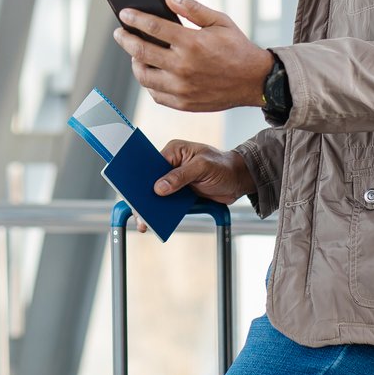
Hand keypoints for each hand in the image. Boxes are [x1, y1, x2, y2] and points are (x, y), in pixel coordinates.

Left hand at [113, 0, 274, 111]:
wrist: (255, 81)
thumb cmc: (237, 48)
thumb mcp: (220, 21)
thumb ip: (193, 8)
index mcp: (192, 43)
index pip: (153, 27)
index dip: (134, 19)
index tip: (124, 14)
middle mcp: (183, 67)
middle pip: (141, 52)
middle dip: (125, 39)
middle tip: (120, 33)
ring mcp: (181, 88)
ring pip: (144, 76)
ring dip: (134, 63)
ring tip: (135, 54)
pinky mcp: (183, 103)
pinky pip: (155, 94)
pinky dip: (148, 83)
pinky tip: (151, 72)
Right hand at [132, 141, 255, 233]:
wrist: (240, 180)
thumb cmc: (224, 167)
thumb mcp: (203, 168)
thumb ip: (181, 176)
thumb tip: (159, 188)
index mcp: (174, 151)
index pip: (151, 164)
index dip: (141, 178)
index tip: (134, 193)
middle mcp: (172, 164)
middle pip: (151, 181)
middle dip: (143, 197)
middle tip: (138, 213)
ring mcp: (176, 179)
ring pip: (158, 194)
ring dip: (151, 207)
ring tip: (144, 223)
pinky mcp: (182, 192)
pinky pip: (168, 202)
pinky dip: (163, 212)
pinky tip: (157, 222)